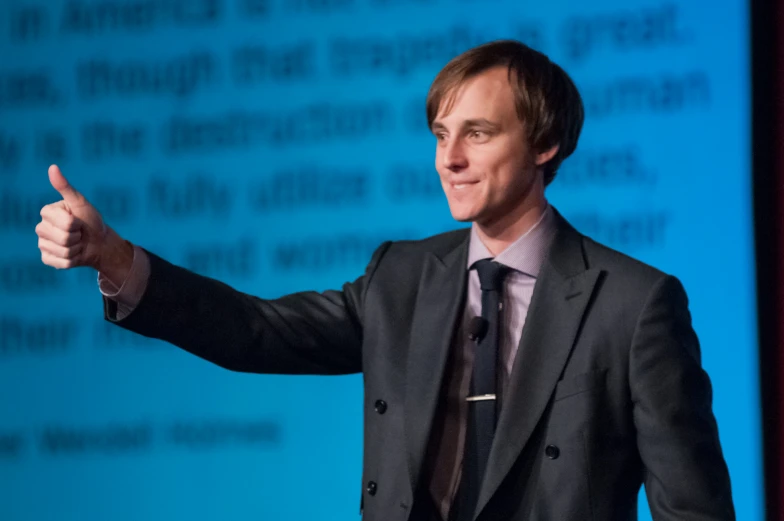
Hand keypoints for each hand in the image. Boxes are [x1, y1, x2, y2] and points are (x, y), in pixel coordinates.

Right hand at [36, 165, 131, 280]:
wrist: (99, 242)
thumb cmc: (91, 221)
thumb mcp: (81, 203)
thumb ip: (66, 188)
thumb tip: (52, 167)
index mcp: (47, 212)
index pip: (64, 222)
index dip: (76, 223)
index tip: (79, 220)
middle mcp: (41, 227)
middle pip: (62, 238)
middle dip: (77, 236)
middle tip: (80, 233)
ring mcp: (43, 244)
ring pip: (62, 251)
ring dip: (76, 249)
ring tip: (78, 243)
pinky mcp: (47, 258)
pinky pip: (60, 262)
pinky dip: (72, 260)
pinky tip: (74, 254)